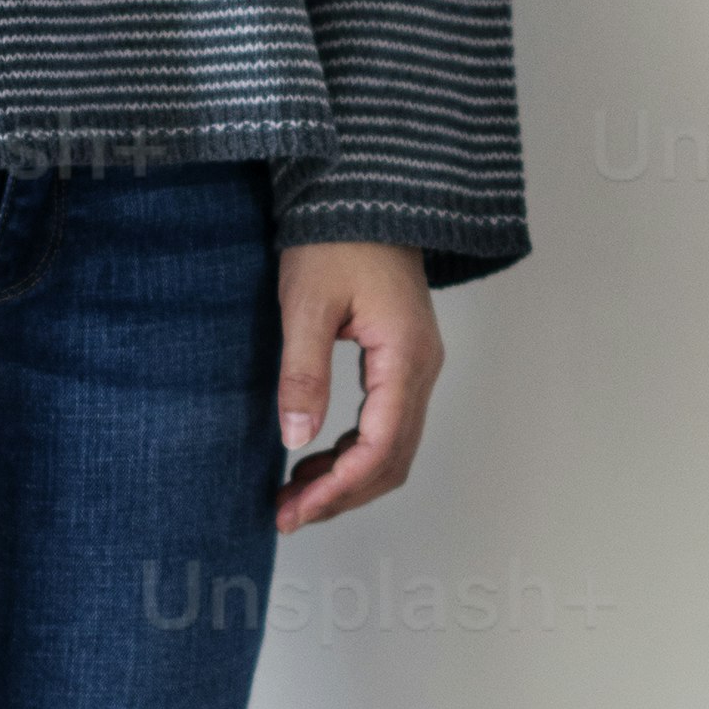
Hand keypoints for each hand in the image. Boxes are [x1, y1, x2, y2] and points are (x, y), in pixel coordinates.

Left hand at [273, 239, 442, 528]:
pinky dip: (352, 451)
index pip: (379, 448)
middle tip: (288, 514)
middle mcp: (421, 368)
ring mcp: (416, 365)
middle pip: (392, 460)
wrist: (363, 193)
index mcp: (404, 357)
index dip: (338, 489)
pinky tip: (314, 458)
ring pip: (392, 447)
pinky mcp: (402, 360)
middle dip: (342, 495)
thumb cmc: (335, 238)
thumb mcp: (306, 304)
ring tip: (294, 494)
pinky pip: (386, 423)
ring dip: (347, 478)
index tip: (296, 510)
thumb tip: (296, 439)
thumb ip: (303, 374)